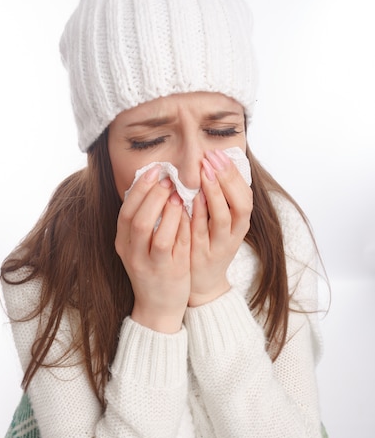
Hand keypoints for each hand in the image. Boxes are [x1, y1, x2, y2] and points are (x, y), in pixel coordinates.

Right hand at [115, 166, 190, 332]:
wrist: (158, 307)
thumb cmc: (151, 269)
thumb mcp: (138, 246)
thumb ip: (143, 220)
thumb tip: (152, 185)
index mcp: (123, 244)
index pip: (126, 211)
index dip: (139, 189)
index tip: (153, 171)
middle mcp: (133, 254)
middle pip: (138, 219)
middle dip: (153, 194)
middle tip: (168, 179)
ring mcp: (151, 264)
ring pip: (156, 233)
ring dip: (167, 209)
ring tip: (178, 193)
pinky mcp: (170, 272)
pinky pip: (174, 245)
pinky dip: (181, 225)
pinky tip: (189, 212)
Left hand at [189, 149, 252, 306]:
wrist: (203, 284)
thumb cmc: (210, 245)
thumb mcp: (220, 223)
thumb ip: (219, 199)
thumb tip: (214, 164)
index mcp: (240, 224)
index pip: (245, 195)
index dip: (234, 174)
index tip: (220, 153)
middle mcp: (234, 234)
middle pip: (239, 205)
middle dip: (227, 179)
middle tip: (212, 159)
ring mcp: (218, 246)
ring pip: (222, 218)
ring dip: (214, 193)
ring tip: (205, 173)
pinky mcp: (201, 255)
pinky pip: (200, 232)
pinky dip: (198, 214)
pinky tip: (191, 197)